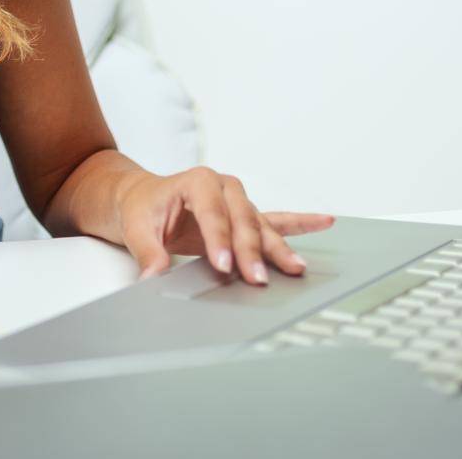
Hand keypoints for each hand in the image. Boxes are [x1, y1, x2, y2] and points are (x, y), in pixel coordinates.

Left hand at [117, 166, 333, 284]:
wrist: (142, 197)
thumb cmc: (141, 207)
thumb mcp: (136, 228)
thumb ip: (148, 253)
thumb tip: (153, 278)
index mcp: (197, 182)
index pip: (212, 212)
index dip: (219, 240)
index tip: (224, 266)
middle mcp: (224, 187)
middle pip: (242, 220)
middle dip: (251, 250)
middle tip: (256, 279)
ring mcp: (238, 201)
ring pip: (261, 226)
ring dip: (278, 248)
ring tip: (296, 268)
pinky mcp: (245, 216)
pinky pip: (277, 220)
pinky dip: (301, 222)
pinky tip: (325, 221)